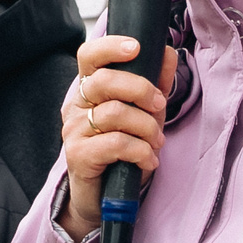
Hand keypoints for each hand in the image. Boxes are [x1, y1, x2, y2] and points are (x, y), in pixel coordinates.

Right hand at [58, 34, 179, 241]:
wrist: (106, 196)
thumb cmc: (123, 150)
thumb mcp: (145, 112)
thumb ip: (156, 83)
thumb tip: (168, 52)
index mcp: (89, 89)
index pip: (88, 56)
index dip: (110, 47)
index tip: (136, 47)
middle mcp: (75, 106)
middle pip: (103, 81)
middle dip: (140, 89)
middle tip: (159, 104)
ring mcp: (73, 131)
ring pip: (114, 113)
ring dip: (146, 127)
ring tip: (156, 142)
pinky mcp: (78, 155)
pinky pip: (115, 143)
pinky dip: (140, 151)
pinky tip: (148, 161)